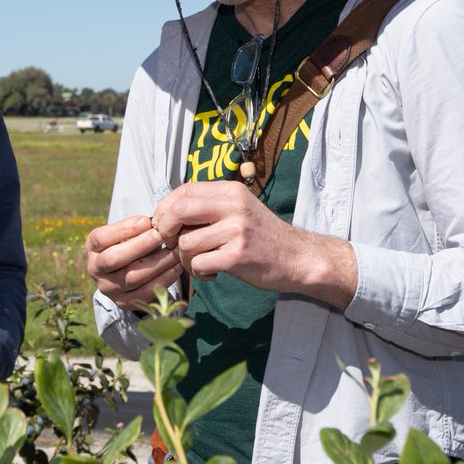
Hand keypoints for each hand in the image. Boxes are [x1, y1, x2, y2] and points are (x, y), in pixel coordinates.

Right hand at [85, 215, 182, 310]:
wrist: (127, 270)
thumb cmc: (130, 242)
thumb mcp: (126, 232)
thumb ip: (137, 226)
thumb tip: (154, 222)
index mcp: (92, 248)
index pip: (101, 238)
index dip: (123, 229)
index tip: (146, 221)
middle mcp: (95, 269)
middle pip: (113, 259)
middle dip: (140, 246)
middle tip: (161, 235)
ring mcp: (108, 288)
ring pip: (132, 277)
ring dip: (157, 263)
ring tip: (175, 251)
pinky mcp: (123, 302)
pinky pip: (145, 293)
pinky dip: (164, 279)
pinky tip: (177, 267)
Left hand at [152, 181, 356, 308]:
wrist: (299, 258)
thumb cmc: (262, 235)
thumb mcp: (239, 208)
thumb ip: (209, 205)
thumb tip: (168, 211)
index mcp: (231, 190)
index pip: (184, 191)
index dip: (165, 208)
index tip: (164, 225)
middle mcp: (234, 206)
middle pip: (179, 211)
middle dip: (166, 230)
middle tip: (171, 243)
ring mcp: (237, 231)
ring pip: (186, 243)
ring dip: (184, 258)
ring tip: (198, 263)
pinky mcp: (238, 256)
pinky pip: (199, 263)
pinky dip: (198, 272)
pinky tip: (211, 273)